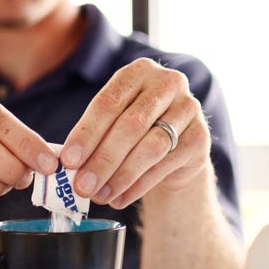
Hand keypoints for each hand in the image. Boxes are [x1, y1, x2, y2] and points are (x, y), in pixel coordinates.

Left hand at [60, 58, 210, 208]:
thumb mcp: (114, 123)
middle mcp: (168, 83)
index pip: (108, 102)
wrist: (176, 148)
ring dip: (121, 176)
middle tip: (82, 186)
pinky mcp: (200, 136)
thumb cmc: (135, 132)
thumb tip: (69, 166)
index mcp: (139, 71)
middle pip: (131, 125)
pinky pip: (166, 164)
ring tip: (100, 196)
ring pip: (151, 146)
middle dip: (103, 159)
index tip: (68, 161)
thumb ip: (95, 136)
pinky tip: (120, 198)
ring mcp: (189, 108)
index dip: (86, 133)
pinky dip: (139, 185)